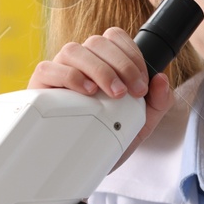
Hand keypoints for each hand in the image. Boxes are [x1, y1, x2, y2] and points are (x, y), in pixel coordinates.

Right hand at [30, 26, 173, 162]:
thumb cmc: (111, 136)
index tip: (142, 85)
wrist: (86, 165)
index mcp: (103, 61)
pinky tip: (87, 92)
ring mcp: (59, 70)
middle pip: (98, 42)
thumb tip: (162, 79)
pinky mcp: (41, 86)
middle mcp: (81, 61)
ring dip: (99, 70)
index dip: (132, 55)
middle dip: (121, 65)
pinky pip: (49, 68)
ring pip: (74, 50)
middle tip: (132, 92)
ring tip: (113, 94)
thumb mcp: (142, 122)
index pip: (116, 38)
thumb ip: (158, 101)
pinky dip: (70, 77)